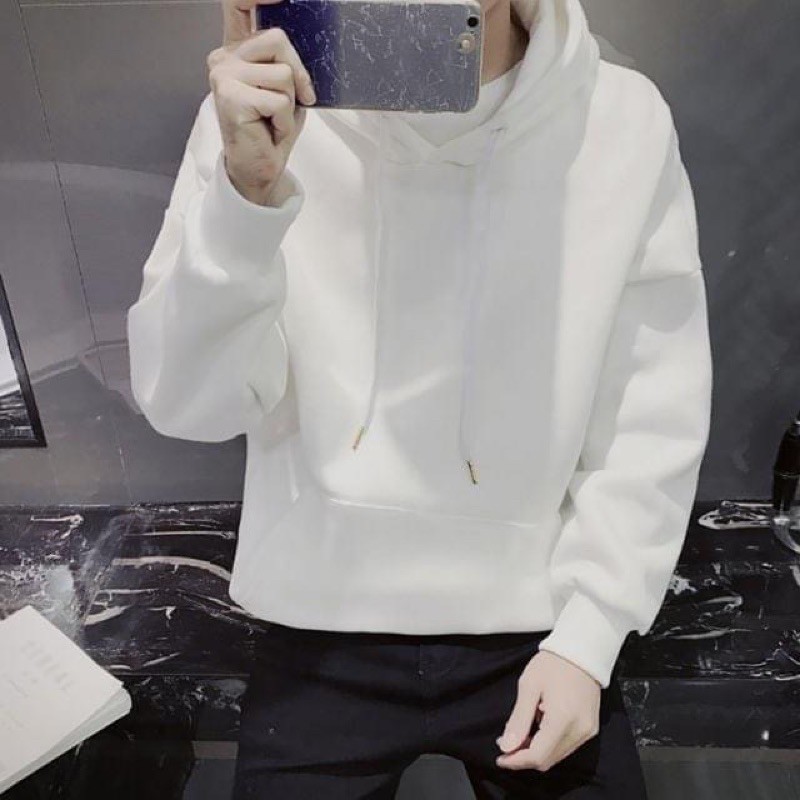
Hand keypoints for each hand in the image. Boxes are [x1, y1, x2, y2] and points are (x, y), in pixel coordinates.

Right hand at [208, 0, 316, 204]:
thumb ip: (285, 60)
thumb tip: (297, 47)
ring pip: (284, 73)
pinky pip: (280, 99)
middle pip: (278, 39)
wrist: (258, 169)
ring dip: (290, 103)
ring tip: (274, 119)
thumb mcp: (285, 88)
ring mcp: (223, 75)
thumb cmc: (271, 130)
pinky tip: (270, 129)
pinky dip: (285, 120)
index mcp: (236, 50)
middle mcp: (224, 57)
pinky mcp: (231, 96)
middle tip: (291, 102)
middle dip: (297, 75)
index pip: (239, 4)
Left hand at [495, 649, 600, 770]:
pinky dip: (549, 744)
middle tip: (506, 743)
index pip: (538, 756)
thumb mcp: (528, 686)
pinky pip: (566, 747)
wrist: (581, 650)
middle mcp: (580, 731)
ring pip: (557, 756)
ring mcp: (588, 731)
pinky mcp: (590, 729)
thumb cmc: (553, 663)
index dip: (516, 761)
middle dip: (524, 757)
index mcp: (563, 720)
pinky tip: (538, 727)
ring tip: (520, 733)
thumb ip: (518, 720)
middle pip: (547, 760)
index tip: (500, 756)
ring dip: (536, 751)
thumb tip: (507, 747)